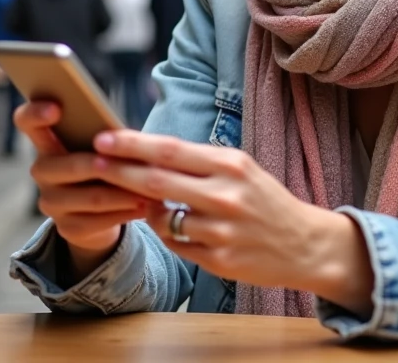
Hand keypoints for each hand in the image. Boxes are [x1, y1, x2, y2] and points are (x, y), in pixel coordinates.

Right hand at [14, 100, 149, 276]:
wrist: (99, 214)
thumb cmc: (103, 166)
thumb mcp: (101, 148)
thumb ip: (104, 138)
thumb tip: (126, 137)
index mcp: (47, 143)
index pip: (26, 121)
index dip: (35, 113)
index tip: (56, 108)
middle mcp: (42, 172)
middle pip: (68, 166)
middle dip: (100, 165)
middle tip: (124, 162)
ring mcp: (51, 202)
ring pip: (90, 197)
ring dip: (123, 193)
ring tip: (149, 189)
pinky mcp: (67, 228)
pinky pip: (99, 221)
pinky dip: (126, 213)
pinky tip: (146, 207)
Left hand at [89, 131, 373, 310]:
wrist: (305, 243)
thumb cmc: (265, 200)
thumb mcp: (239, 169)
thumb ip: (197, 163)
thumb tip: (148, 154)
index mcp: (230, 165)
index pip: (169, 150)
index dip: (132, 145)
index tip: (103, 138)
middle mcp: (225, 195)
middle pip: (156, 182)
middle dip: (119, 171)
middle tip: (92, 162)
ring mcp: (221, 230)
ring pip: (162, 218)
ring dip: (143, 209)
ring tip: (138, 201)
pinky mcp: (219, 260)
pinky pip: (176, 244)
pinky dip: (167, 234)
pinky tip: (173, 226)